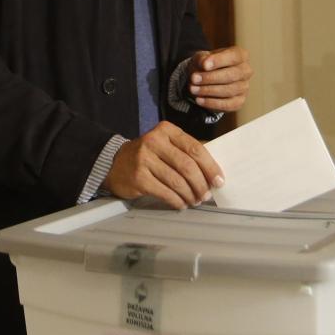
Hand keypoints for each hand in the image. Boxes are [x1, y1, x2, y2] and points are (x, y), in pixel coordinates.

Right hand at [102, 121, 224, 209]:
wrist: (115, 163)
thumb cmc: (148, 156)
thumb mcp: (166, 146)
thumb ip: (186, 153)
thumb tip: (213, 174)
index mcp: (166, 130)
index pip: (194, 148)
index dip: (210, 166)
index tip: (219, 181)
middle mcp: (154, 141)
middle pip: (187, 166)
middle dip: (201, 184)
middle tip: (206, 195)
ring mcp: (144, 159)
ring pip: (177, 181)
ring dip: (190, 195)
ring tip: (195, 201)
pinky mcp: (138, 177)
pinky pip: (165, 192)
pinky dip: (177, 201)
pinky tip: (181, 204)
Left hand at [187, 46, 251, 111]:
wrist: (205, 79)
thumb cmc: (206, 65)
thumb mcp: (201, 57)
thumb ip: (202, 59)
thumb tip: (204, 64)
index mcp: (241, 55)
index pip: (234, 56)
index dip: (219, 61)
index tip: (204, 65)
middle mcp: (246, 71)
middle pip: (232, 75)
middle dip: (211, 78)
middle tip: (194, 79)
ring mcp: (244, 87)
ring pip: (229, 90)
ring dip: (209, 90)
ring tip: (193, 89)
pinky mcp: (239, 101)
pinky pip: (228, 104)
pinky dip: (212, 103)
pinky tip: (199, 100)